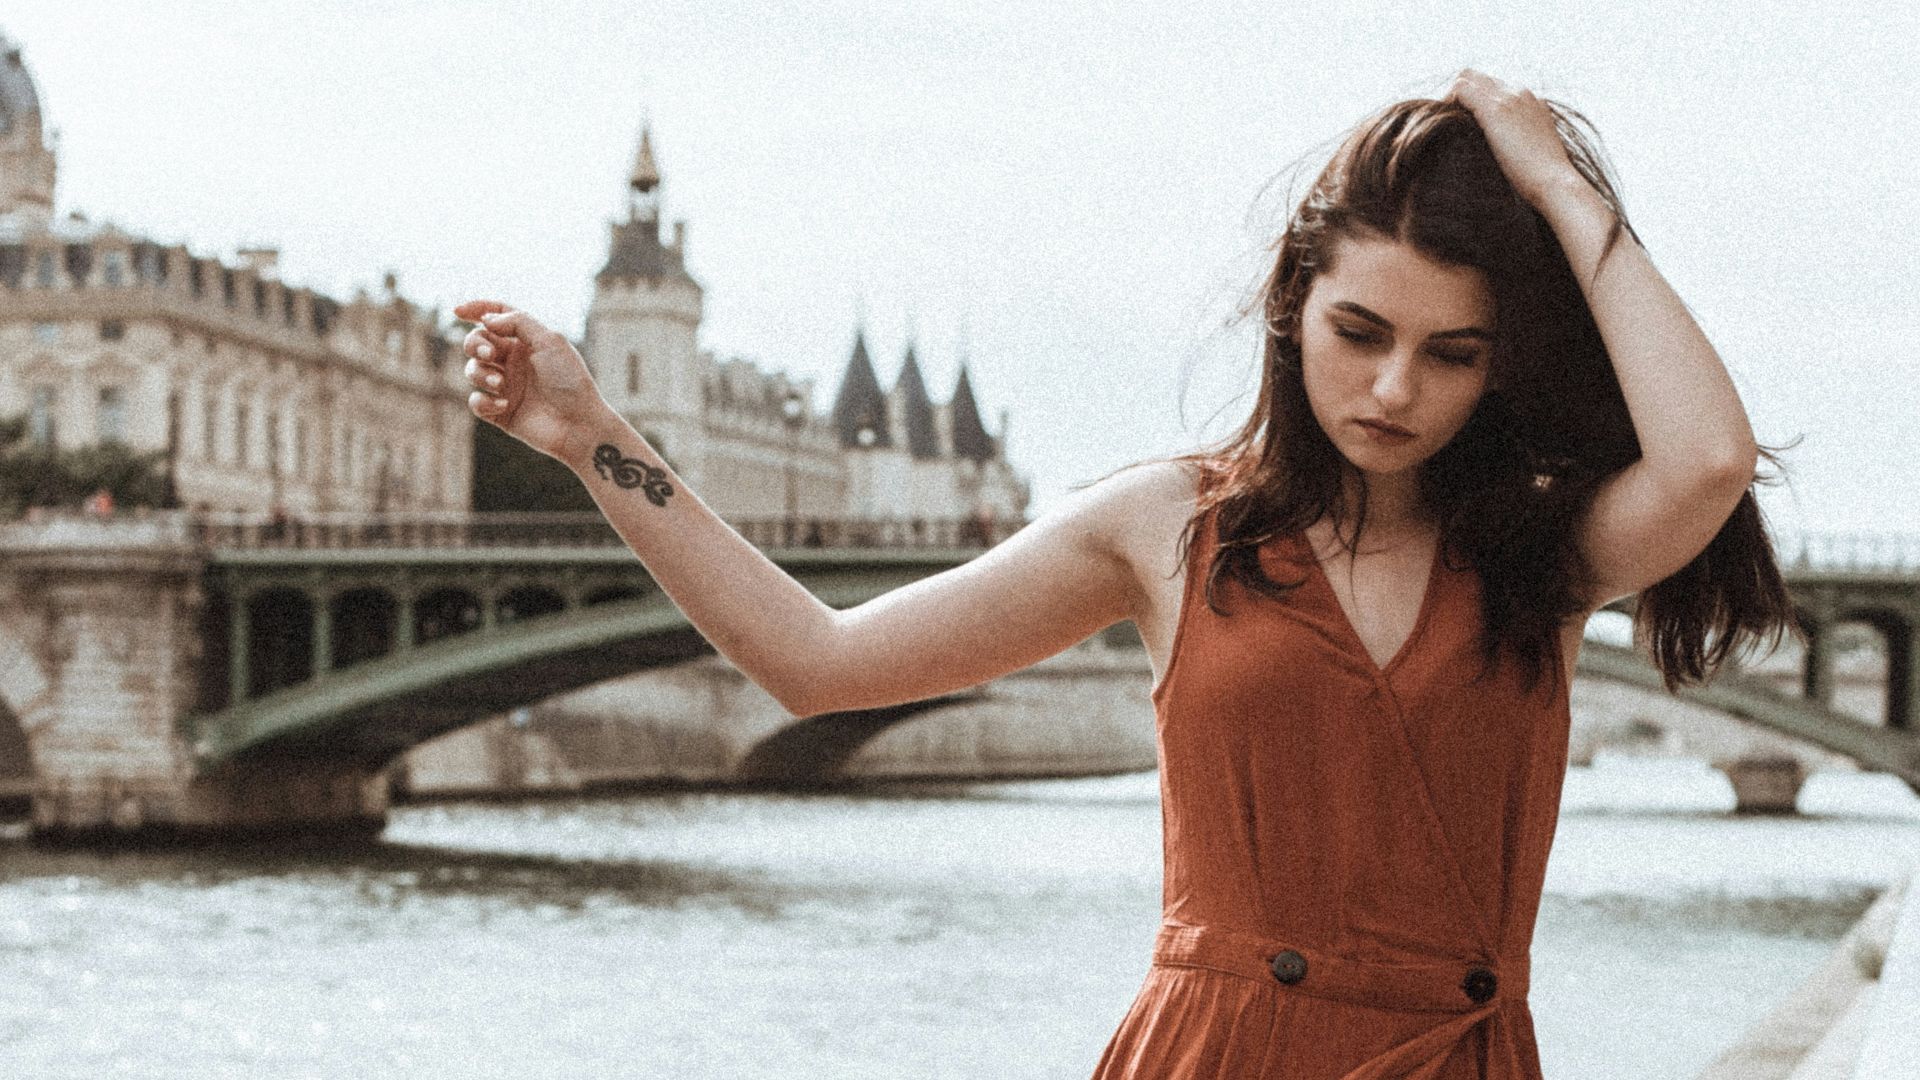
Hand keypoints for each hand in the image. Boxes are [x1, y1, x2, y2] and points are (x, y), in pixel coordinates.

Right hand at [454, 299, 609, 462]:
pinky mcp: (500, 412)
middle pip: (477, 341)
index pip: (497, 317)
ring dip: (481, 373)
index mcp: (527, 341)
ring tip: (501, 384)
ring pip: (473, 370)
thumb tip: (486, 319)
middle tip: (491, 354)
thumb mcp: (550, 341)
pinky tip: (504, 405)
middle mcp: (514, 361)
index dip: (477, 309)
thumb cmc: (570, 381)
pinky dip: (484, 401)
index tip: (458, 311)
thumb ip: (518, 322)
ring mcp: (506, 386)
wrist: (579, 424)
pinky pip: (476, 401)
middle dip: (476, 344)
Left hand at [1443, 69, 1582, 209]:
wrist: (1553, 181)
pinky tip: (1445, 124)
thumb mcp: (1530, 150)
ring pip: (1467, 77)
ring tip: (1446, 124)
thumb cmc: (1542, 176)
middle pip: (1478, 76)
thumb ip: (1516, 139)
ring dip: (1452, 97)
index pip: (1495, 86)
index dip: (1475, 100)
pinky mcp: (1494, 109)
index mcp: (1531, 101)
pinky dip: (1449, 102)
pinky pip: (1461, 89)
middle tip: (1451, 122)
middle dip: (1461, 94)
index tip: (1465, 122)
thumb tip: (1499, 148)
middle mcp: (1519, 92)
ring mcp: (1507, 98)